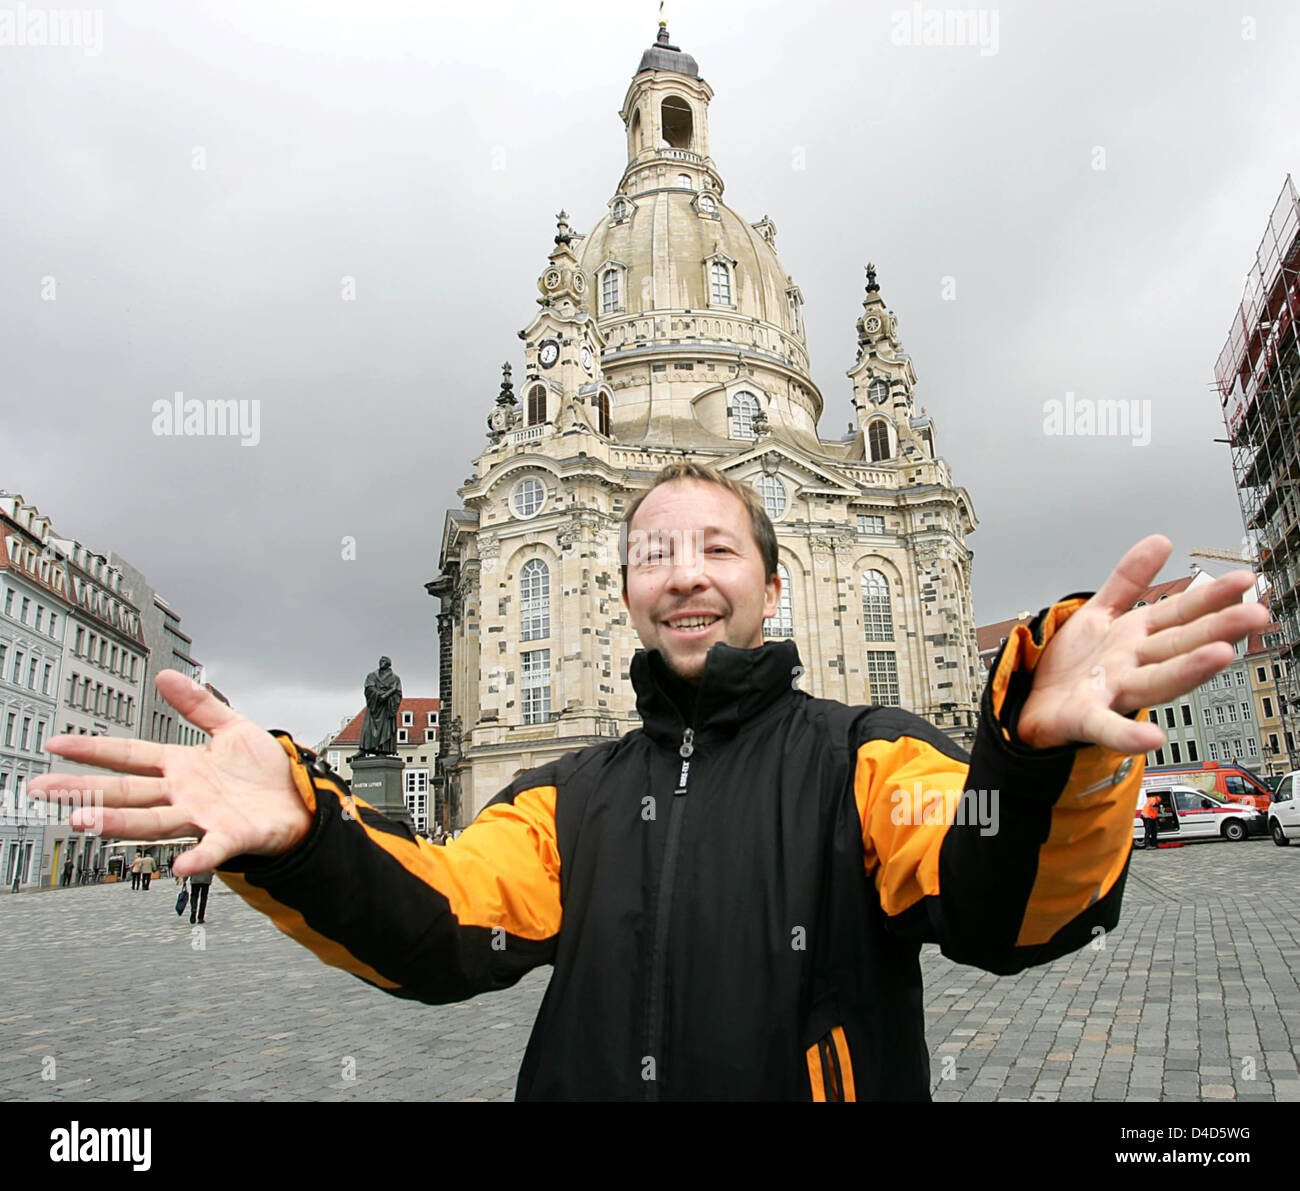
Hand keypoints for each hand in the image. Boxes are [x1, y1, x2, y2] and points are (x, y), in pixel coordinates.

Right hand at [30, 671, 312, 875]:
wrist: (301, 799)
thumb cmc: (266, 771)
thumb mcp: (232, 727)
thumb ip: (199, 704)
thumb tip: (166, 675)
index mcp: (182, 766)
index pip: (129, 755)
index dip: (93, 749)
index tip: (56, 745)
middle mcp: (185, 794)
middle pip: (126, 792)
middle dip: (84, 790)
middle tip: (44, 790)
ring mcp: (205, 817)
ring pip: (153, 822)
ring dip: (119, 822)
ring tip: (85, 820)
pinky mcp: (232, 835)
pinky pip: (211, 848)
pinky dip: (197, 857)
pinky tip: (179, 865)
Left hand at [1016, 535, 1270, 753]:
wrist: (1033, 702)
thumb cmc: (1071, 665)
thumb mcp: (1100, 613)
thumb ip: (1128, 579)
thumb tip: (1160, 542)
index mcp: (1136, 636)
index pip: (1180, 613)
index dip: (1211, 596)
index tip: (1245, 580)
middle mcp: (1132, 664)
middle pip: (1179, 644)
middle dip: (1217, 629)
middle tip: (1254, 615)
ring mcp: (1112, 692)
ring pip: (1156, 680)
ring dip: (1187, 670)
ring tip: (1219, 656)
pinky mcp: (1086, 718)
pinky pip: (1108, 726)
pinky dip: (1128, 734)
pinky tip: (1151, 737)